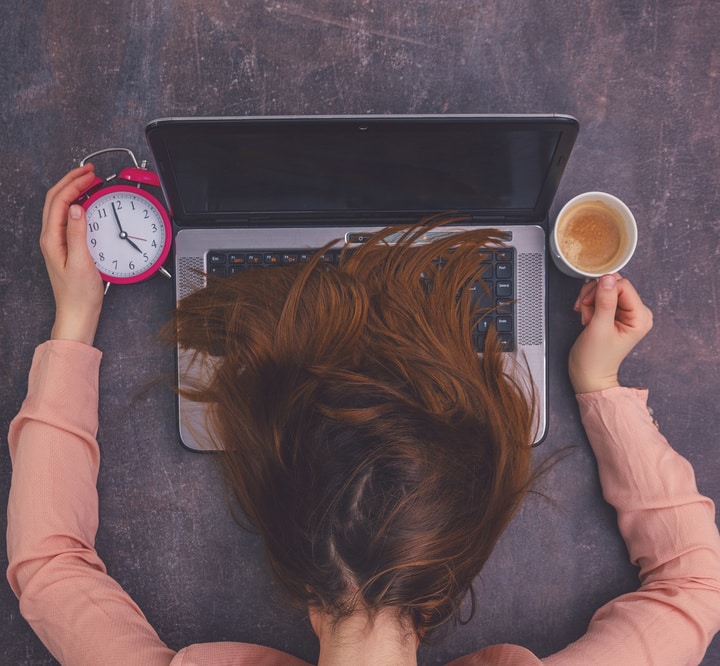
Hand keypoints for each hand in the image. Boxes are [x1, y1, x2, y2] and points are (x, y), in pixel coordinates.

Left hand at [39, 165, 104, 344]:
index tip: (90, 175)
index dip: (74, 184)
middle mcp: (51, 238)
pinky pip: (68, 218)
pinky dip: (78, 204)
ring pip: (61, 206)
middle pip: (56, 199)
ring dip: (73, 190)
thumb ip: (77, 234)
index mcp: (52, 239)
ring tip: (88, 181)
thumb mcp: (82, 262)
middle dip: (71, 181)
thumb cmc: (80, 294)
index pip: (60, 201)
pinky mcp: (65, 246)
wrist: (77, 313)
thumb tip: (78, 208)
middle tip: (89, 171)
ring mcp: (57, 242)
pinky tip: (87, 204)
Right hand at [568, 274, 653, 392]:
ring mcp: (626, 313)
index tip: (589, 304)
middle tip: (586, 311)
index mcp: (640, 317)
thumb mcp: (599, 327)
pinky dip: (589, 304)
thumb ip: (605, 301)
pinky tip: (587, 317)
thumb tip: (607, 278)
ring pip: (605, 289)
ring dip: (590, 300)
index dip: (602, 291)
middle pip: (614, 285)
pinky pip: (601, 297)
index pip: (622, 286)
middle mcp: (636, 312)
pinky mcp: (615, 313)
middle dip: (594, 295)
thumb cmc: (596, 358)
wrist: (588, 375)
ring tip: (586, 318)